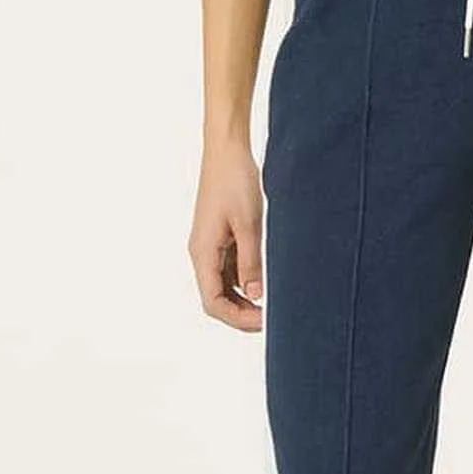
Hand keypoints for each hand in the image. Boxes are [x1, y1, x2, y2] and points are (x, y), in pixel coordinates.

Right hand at [189, 141, 266, 330]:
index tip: (264, 322)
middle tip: (270, 319)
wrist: (227, 151)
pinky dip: (243, 282)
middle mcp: (202, 253)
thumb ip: (251, 261)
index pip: (213, 301)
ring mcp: (210, 246)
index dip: (236, 318)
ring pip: (222, 286)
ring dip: (242, 300)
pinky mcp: (219, 238)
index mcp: (203, 252)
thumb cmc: (235, 181)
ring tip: (269, 306)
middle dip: (240, 314)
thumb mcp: (248, 224)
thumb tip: (256, 294)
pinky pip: (228, 270)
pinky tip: (262, 283)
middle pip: (215, 298)